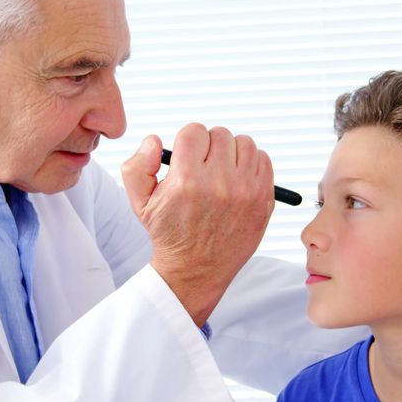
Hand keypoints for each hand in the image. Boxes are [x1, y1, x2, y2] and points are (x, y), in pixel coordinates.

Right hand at [121, 124, 274, 325]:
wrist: (197, 269)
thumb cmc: (170, 233)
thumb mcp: (140, 203)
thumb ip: (137, 166)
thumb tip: (155, 141)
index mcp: (187, 181)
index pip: (194, 131)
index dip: (188, 141)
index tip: (188, 157)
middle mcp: (219, 184)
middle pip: (220, 135)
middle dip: (209, 146)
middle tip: (204, 166)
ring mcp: (245, 191)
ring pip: (244, 143)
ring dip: (232, 153)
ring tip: (222, 172)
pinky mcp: (264, 198)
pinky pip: (263, 160)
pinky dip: (251, 164)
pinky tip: (238, 180)